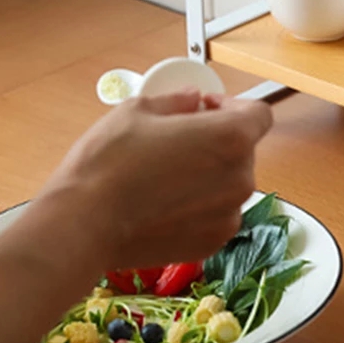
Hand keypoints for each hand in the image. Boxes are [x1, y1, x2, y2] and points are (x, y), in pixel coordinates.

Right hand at [39, 89, 272, 268]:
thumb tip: (193, 99)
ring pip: (229, 182)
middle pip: (242, 149)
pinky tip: (164, 202)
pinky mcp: (212, 243)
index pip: (259, 114)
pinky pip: (216, 213)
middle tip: (178, 139)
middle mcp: (240, 178)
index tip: (207, 108)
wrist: (84, 224)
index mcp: (230, 138)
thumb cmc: (109, 163)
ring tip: (166, 174)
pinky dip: (199, 205)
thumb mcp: (139, 111)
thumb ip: (177, 102)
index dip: (234, 106)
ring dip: (209, 174)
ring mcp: (228, 214)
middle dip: (217, 140)